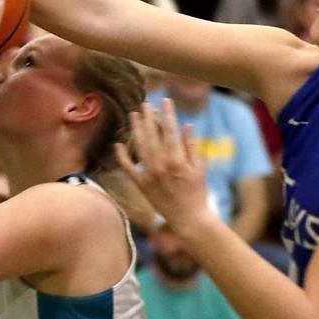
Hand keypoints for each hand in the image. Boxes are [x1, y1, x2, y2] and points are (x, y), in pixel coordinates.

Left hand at [116, 99, 211, 231]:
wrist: (188, 218)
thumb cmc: (197, 192)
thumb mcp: (200, 168)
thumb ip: (192, 146)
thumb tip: (186, 125)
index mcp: (177, 159)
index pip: (171, 130)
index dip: (167, 113)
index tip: (165, 100)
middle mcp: (161, 165)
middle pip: (153, 135)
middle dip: (149, 117)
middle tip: (145, 104)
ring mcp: (149, 175)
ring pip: (140, 147)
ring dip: (136, 129)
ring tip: (134, 115)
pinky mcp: (142, 185)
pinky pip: (129, 168)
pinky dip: (122, 156)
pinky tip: (118, 143)